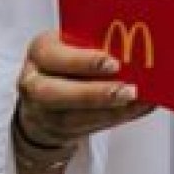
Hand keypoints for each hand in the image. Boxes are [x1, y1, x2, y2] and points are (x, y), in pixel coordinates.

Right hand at [15, 31, 155, 154]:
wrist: (48, 91)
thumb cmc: (70, 59)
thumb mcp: (74, 42)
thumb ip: (98, 42)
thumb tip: (137, 45)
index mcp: (41, 52)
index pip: (54, 56)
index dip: (84, 62)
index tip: (114, 64)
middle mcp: (35, 82)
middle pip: (55, 93)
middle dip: (94, 93)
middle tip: (128, 90)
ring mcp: (43, 111)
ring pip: (70, 118)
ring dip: (109, 111)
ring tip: (136, 100)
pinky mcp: (58, 131)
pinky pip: (88, 128)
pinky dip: (117, 117)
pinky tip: (138, 107)